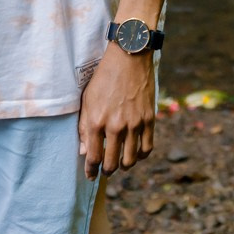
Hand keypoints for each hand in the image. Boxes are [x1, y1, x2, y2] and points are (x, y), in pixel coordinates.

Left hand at [78, 46, 156, 177]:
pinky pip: (147, 147)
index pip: (93, 157)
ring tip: (121, 164)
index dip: (91, 170)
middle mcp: (116, 126)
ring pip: (131, 159)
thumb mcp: (88, 100)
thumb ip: (84, 128)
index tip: (91, 175)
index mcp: (97, 121)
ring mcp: (134, 123)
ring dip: (124, 166)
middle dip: (107, 171)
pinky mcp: (149, 119)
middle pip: (112, 162)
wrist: (129, 58)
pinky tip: (136, 154)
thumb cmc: (104, 78)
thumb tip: (85, 151)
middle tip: (106, 171)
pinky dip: (141, 156)